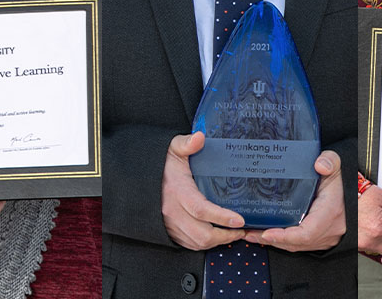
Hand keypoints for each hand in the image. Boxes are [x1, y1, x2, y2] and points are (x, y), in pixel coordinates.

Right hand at [162, 131, 246, 249]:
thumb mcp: (174, 148)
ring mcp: (171, 224)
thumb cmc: (162, 163)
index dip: (221, 217)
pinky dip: (204, 244)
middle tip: (242, 230)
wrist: (140, 178)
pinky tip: (216, 236)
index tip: (240, 219)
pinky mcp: (170, 231)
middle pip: (201, 234)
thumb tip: (200, 137)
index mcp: (178, 191)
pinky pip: (189, 244)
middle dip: (225, 236)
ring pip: (197, 242)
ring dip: (217, 242)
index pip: (201, 209)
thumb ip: (187, 143)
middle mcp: (173, 212)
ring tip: (234, 234)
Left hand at [244, 151, 345, 251]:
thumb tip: (320, 164)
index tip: (267, 233)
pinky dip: (283, 242)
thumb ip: (330, 161)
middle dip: (271, 240)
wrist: (358, 203)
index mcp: (328, 213)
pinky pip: (300, 245)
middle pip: (296, 243)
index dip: (286, 236)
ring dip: (274, 243)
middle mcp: (326, 231)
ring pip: (296, 246)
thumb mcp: (338, 167)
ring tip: (252, 235)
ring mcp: (323, 238)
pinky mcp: (319, 239)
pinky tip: (268, 236)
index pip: (306, 232)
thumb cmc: (346, 185)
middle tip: (249, 234)